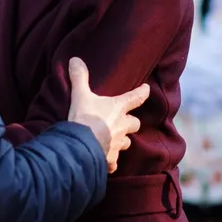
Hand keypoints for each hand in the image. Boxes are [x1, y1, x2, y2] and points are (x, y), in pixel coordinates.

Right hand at [66, 57, 148, 172]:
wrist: (81, 146)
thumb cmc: (84, 118)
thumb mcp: (80, 95)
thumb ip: (79, 77)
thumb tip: (75, 59)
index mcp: (118, 108)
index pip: (136, 97)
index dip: (142, 92)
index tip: (146, 89)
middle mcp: (122, 126)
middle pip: (134, 124)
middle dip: (131, 123)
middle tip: (125, 121)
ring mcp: (117, 144)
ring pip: (127, 142)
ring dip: (122, 141)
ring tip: (114, 140)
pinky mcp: (110, 159)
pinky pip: (114, 161)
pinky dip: (111, 161)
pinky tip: (106, 162)